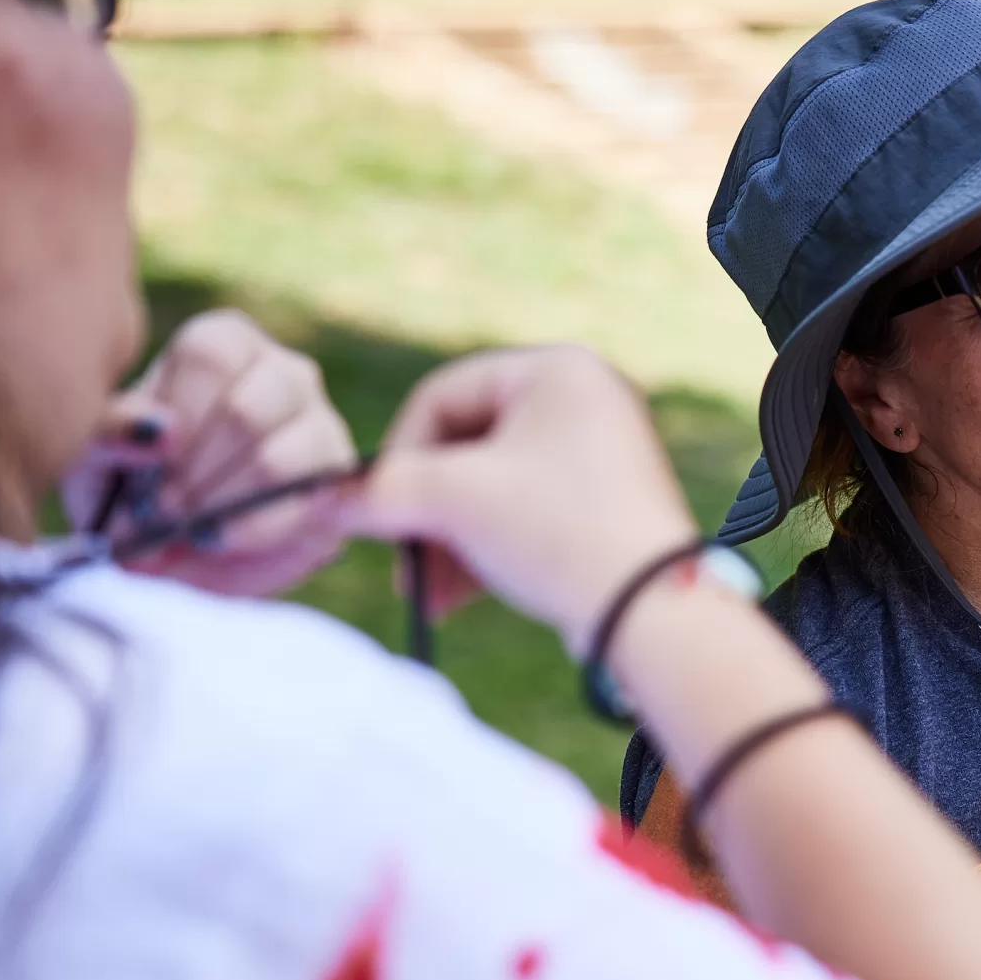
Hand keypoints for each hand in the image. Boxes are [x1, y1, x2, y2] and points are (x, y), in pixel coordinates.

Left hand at [65, 310, 356, 596]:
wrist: (173, 534)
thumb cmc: (134, 477)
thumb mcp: (99, 452)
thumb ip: (111, 434)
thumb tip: (161, 431)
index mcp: (224, 345)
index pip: (211, 357)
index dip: (177, 417)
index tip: (148, 467)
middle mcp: (285, 374)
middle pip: (246, 411)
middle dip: (194, 476)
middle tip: (163, 512)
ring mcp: (323, 427)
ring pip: (279, 462)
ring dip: (221, 508)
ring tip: (190, 530)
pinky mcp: (338, 486)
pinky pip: (303, 509)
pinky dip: (252, 535)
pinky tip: (220, 543)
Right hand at [342, 345, 698, 650]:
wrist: (653, 610)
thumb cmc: (558, 533)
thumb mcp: (455, 501)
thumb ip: (382, 491)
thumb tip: (327, 501)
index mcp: (555, 369)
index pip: (440, 396)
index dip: (398, 455)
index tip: (382, 511)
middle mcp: (584, 398)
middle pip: (465, 447)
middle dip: (425, 512)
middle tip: (402, 565)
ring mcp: (600, 453)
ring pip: (491, 488)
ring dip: (449, 541)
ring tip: (430, 596)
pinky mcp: (606, 505)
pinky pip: (525, 514)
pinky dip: (487, 550)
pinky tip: (459, 599)